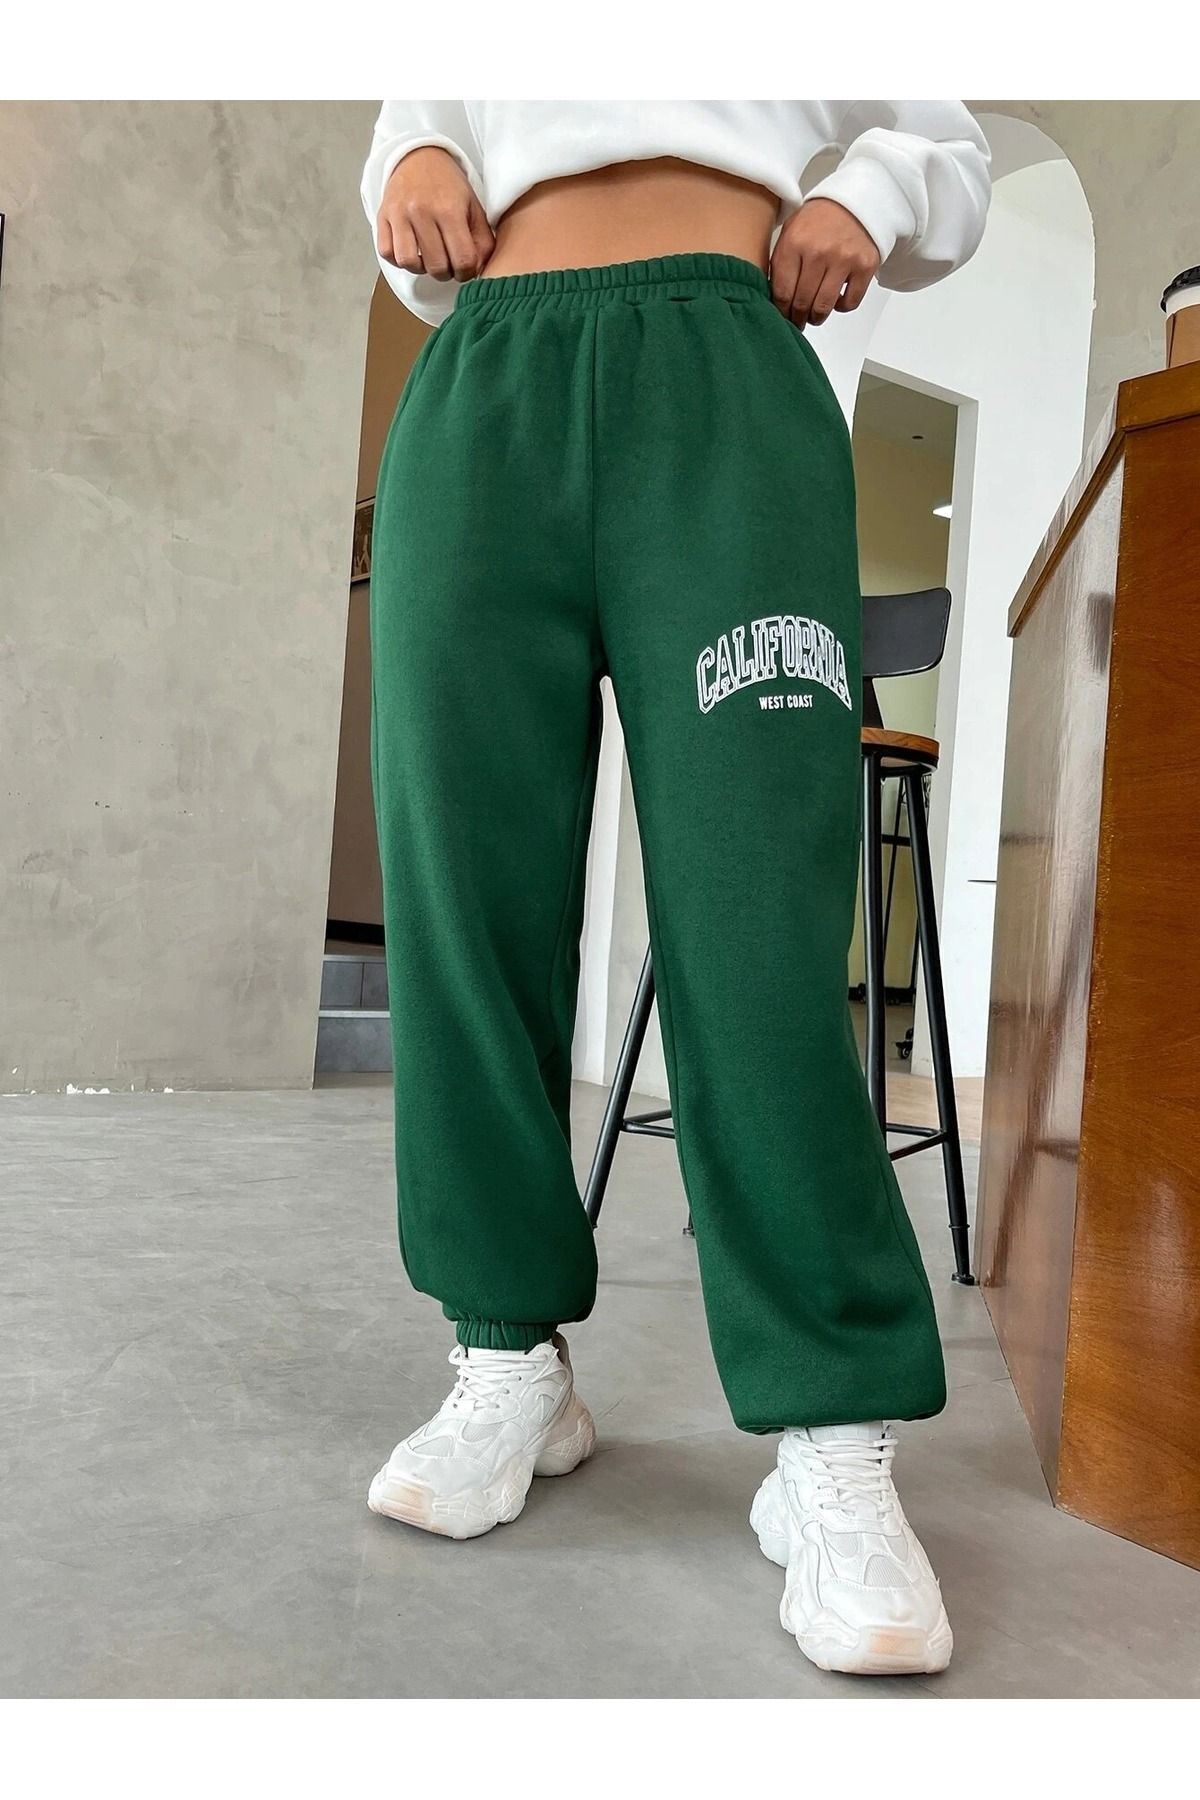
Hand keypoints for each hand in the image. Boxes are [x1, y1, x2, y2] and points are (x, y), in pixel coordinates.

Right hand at [376, 146, 494, 281]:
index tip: (466, 269)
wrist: (420, 156)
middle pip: (436, 266)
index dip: (467, 273)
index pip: (462, 260)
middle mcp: (422, 212)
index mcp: (449, 210)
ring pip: (408, 263)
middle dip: (446, 273)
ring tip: (428, 258)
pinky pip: (387, 253)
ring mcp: (399, 214)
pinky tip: (411, 250)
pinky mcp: (382, 216)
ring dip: (421, 268)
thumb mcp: (474, 207)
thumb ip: (482, 240)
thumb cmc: (449, 186)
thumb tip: (479, 270)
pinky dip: (398, 259)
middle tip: (448, 264)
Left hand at [770, 198, 880, 328]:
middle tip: (797, 320)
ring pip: (823, 306)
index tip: (782, 316)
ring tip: (814, 315)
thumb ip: (781, 262)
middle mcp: (818, 252)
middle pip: (801, 302)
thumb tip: (773, 298)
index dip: (780, 311)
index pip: (782, 292)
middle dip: (797, 317)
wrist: (855, 199)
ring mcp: (843, 260)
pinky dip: (841, 307)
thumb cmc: (819, 218)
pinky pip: (850, 302)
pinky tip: (836, 299)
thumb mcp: (791, 231)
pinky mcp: (865, 266)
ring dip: (816, 317)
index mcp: (794, 243)